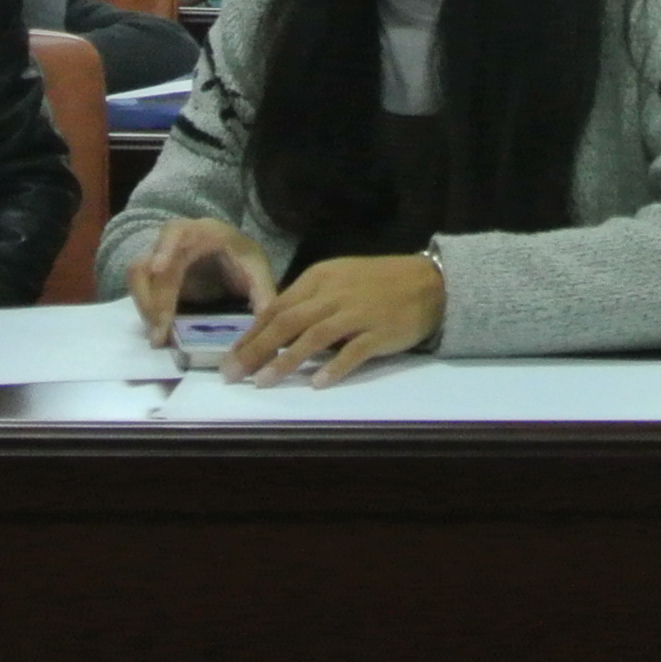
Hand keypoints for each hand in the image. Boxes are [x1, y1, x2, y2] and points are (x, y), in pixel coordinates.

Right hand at [125, 216, 278, 345]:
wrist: (226, 253)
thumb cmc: (240, 256)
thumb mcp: (256, 269)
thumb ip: (263, 293)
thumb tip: (267, 323)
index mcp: (202, 232)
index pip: (176, 232)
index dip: (165, 248)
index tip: (158, 268)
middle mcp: (172, 241)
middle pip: (148, 264)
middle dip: (154, 299)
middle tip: (161, 331)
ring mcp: (157, 257)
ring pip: (137, 278)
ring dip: (145, 307)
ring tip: (159, 337)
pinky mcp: (151, 276)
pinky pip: (139, 290)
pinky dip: (146, 311)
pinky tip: (159, 332)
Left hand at [225, 253, 446, 385]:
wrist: (430, 282)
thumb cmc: (381, 282)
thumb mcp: (339, 279)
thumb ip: (309, 300)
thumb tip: (274, 327)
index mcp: (320, 277)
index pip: (276, 307)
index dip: (250, 334)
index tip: (231, 357)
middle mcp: (334, 293)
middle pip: (286, 322)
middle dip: (255, 350)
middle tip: (233, 374)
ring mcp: (358, 313)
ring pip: (313, 338)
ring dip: (285, 361)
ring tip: (263, 381)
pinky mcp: (380, 333)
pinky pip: (352, 352)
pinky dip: (333, 368)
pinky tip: (317, 384)